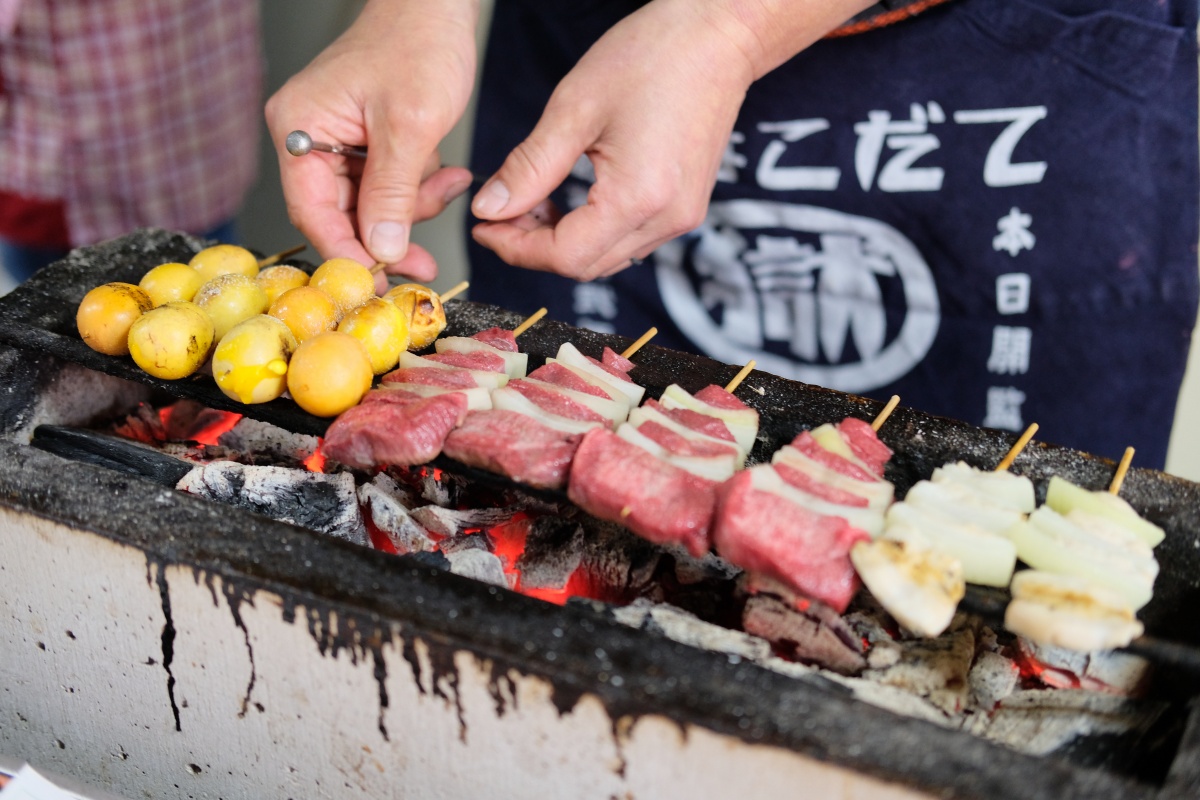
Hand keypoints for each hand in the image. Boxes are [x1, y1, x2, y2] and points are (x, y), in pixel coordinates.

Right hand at [265, 0, 479, 290]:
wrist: (438, 5)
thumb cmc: (418, 42)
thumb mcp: (410, 126)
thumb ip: (393, 193)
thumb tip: (382, 250)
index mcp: (301, 129)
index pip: (312, 213)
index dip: (347, 253)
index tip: (380, 283)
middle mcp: (310, 138)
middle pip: (340, 217)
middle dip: (388, 237)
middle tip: (424, 262)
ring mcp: (337, 142)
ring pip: (370, 208)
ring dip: (412, 209)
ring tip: (448, 185)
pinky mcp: (366, 144)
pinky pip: (388, 188)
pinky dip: (419, 190)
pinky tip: (447, 174)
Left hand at [470, 0, 872, 280]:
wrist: (718, 35)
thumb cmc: (652, 56)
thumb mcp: (575, 108)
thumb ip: (529, 168)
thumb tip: (490, 208)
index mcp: (639, 198)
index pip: (564, 256)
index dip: (515, 248)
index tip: (483, 227)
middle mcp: (666, 220)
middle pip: (585, 266)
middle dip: (534, 248)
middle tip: (500, 213)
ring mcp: (681, 217)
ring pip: (606, 258)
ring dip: (562, 242)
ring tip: (532, 202)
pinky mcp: (685, 207)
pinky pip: (629, 240)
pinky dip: (592, 231)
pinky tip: (569, 200)